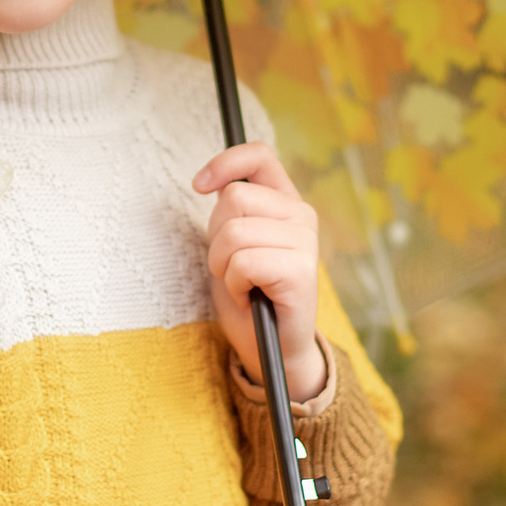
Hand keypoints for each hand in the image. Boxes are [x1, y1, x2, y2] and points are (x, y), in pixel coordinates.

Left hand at [193, 142, 324, 399]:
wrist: (271, 348)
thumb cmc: (250, 295)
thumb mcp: (233, 244)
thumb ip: (233, 211)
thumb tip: (214, 183)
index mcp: (286, 202)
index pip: (259, 156)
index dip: (224, 162)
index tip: (199, 185)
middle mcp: (302, 216)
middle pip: (234, 197)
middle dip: (216, 236)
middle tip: (231, 267)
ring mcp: (306, 242)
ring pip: (234, 232)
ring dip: (224, 265)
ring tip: (242, 284)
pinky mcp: (301, 271)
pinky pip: (244, 262)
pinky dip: (236, 285)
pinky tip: (251, 297)